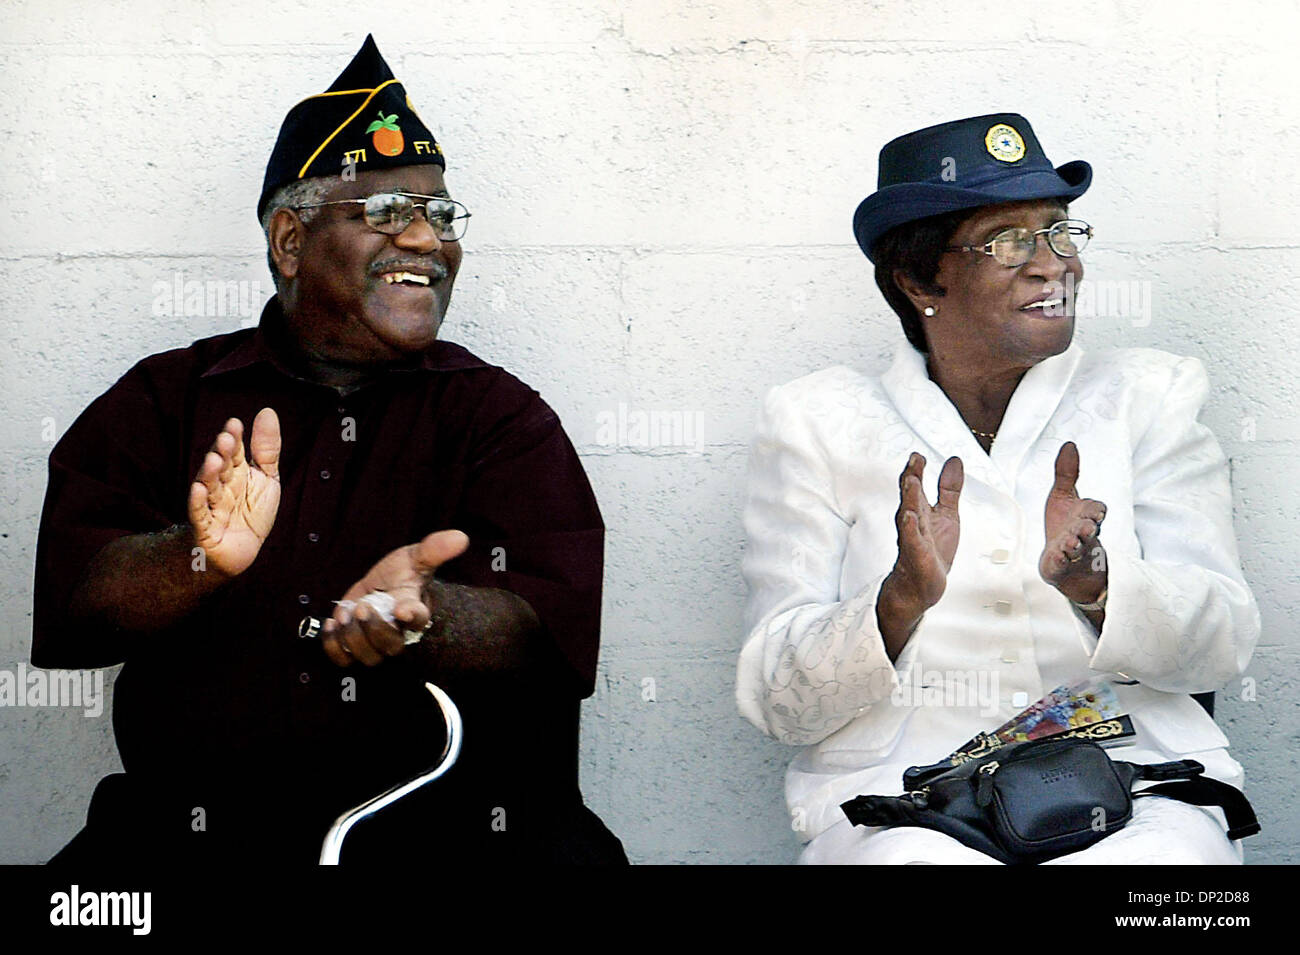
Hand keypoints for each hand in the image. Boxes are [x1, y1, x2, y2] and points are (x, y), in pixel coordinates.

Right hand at [187, 408, 280, 577]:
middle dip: (223, 453)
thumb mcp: (267, 478)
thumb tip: (267, 411)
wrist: (241, 552)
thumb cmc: (251, 513)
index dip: (234, 439)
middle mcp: (221, 486)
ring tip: (214, 459)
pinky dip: (198, 503)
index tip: (235, 424)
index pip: (234, 452)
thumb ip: (267, 448)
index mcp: (236, 472)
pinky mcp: (205, 528)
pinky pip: (200, 514)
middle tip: (226, 439)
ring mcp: (212, 506)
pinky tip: (198, 489)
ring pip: (209, 487)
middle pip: (221, 467)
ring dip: (209, 474)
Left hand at [321, 530, 470, 666]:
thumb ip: (435, 549)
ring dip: (353, 637)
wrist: (381, 586)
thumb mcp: (416, 556)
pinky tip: (333, 624)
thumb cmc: (402, 573)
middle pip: (390, 646)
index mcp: (415, 610)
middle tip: (364, 607)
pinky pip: (344, 659)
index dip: (411, 617)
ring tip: (346, 613)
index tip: (401, 609)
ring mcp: (376, 643)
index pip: (418, 621)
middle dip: (375, 628)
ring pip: (368, 656)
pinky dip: (334, 646)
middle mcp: (398, 633)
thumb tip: (460, 537)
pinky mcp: (354, 646)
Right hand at [883, 452, 963, 615]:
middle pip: (910, 496)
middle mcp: (913, 522)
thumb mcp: (947, 514)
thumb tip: (954, 461)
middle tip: (914, 461)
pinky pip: (911, 540)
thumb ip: (949, 488)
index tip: (918, 455)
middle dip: (911, 477)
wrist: (922, 585)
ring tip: (911, 481)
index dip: (917, 469)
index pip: (915, 485)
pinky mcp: (916, 556)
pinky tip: (909, 517)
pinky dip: (909, 529)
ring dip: (909, 498)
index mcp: (919, 510)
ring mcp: (913, 538)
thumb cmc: (933, 550)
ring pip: (908, 515)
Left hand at [1039, 441, 1107, 603]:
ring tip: (1070, 543)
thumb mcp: (1063, 496)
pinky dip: (1059, 560)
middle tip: (1084, 527)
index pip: (1096, 510)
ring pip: (1077, 547)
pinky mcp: (1060, 564)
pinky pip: (1061, 562)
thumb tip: (1070, 444)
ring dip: (1074, 545)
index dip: (1096, 510)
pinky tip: (1055, 556)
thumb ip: (1066, 473)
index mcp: (1086, 516)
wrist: (1061, 558)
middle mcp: (1082, 534)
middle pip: (1089, 529)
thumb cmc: (1065, 524)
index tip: (1096, 511)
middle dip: (1087, 528)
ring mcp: (1072, 551)